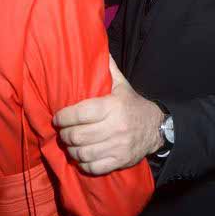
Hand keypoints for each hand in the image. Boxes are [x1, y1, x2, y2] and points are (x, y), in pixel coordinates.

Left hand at [53, 55, 163, 174]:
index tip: (57, 118)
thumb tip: (96, 48)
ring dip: (71, 150)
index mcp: (113, 106)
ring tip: (69, 144)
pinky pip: (93, 167)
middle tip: (61, 131)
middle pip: (78, 135)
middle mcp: (115, 127)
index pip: (80, 113)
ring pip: (83, 153)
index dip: (63, 117)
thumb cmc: (133, 105)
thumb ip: (108, 69)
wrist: (157, 128)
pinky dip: (83, 164)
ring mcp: (117, 146)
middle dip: (64, 134)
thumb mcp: (122, 85)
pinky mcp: (119, 161)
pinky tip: (81, 157)